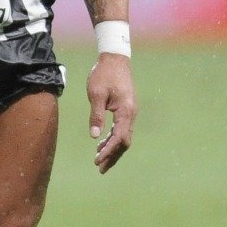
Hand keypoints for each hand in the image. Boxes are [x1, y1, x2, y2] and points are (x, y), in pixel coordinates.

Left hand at [86, 53, 135, 173]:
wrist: (114, 58)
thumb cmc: (104, 74)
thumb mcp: (96, 94)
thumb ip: (96, 115)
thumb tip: (94, 136)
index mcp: (126, 111)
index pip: (119, 138)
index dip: (109, 151)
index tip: (97, 160)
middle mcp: (131, 114)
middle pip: (124, 142)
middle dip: (112, 155)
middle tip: (100, 168)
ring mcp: (130, 112)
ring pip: (123, 137)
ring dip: (112, 149)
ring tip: (98, 160)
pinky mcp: (126, 109)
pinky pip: (121, 129)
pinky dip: (112, 138)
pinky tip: (101, 143)